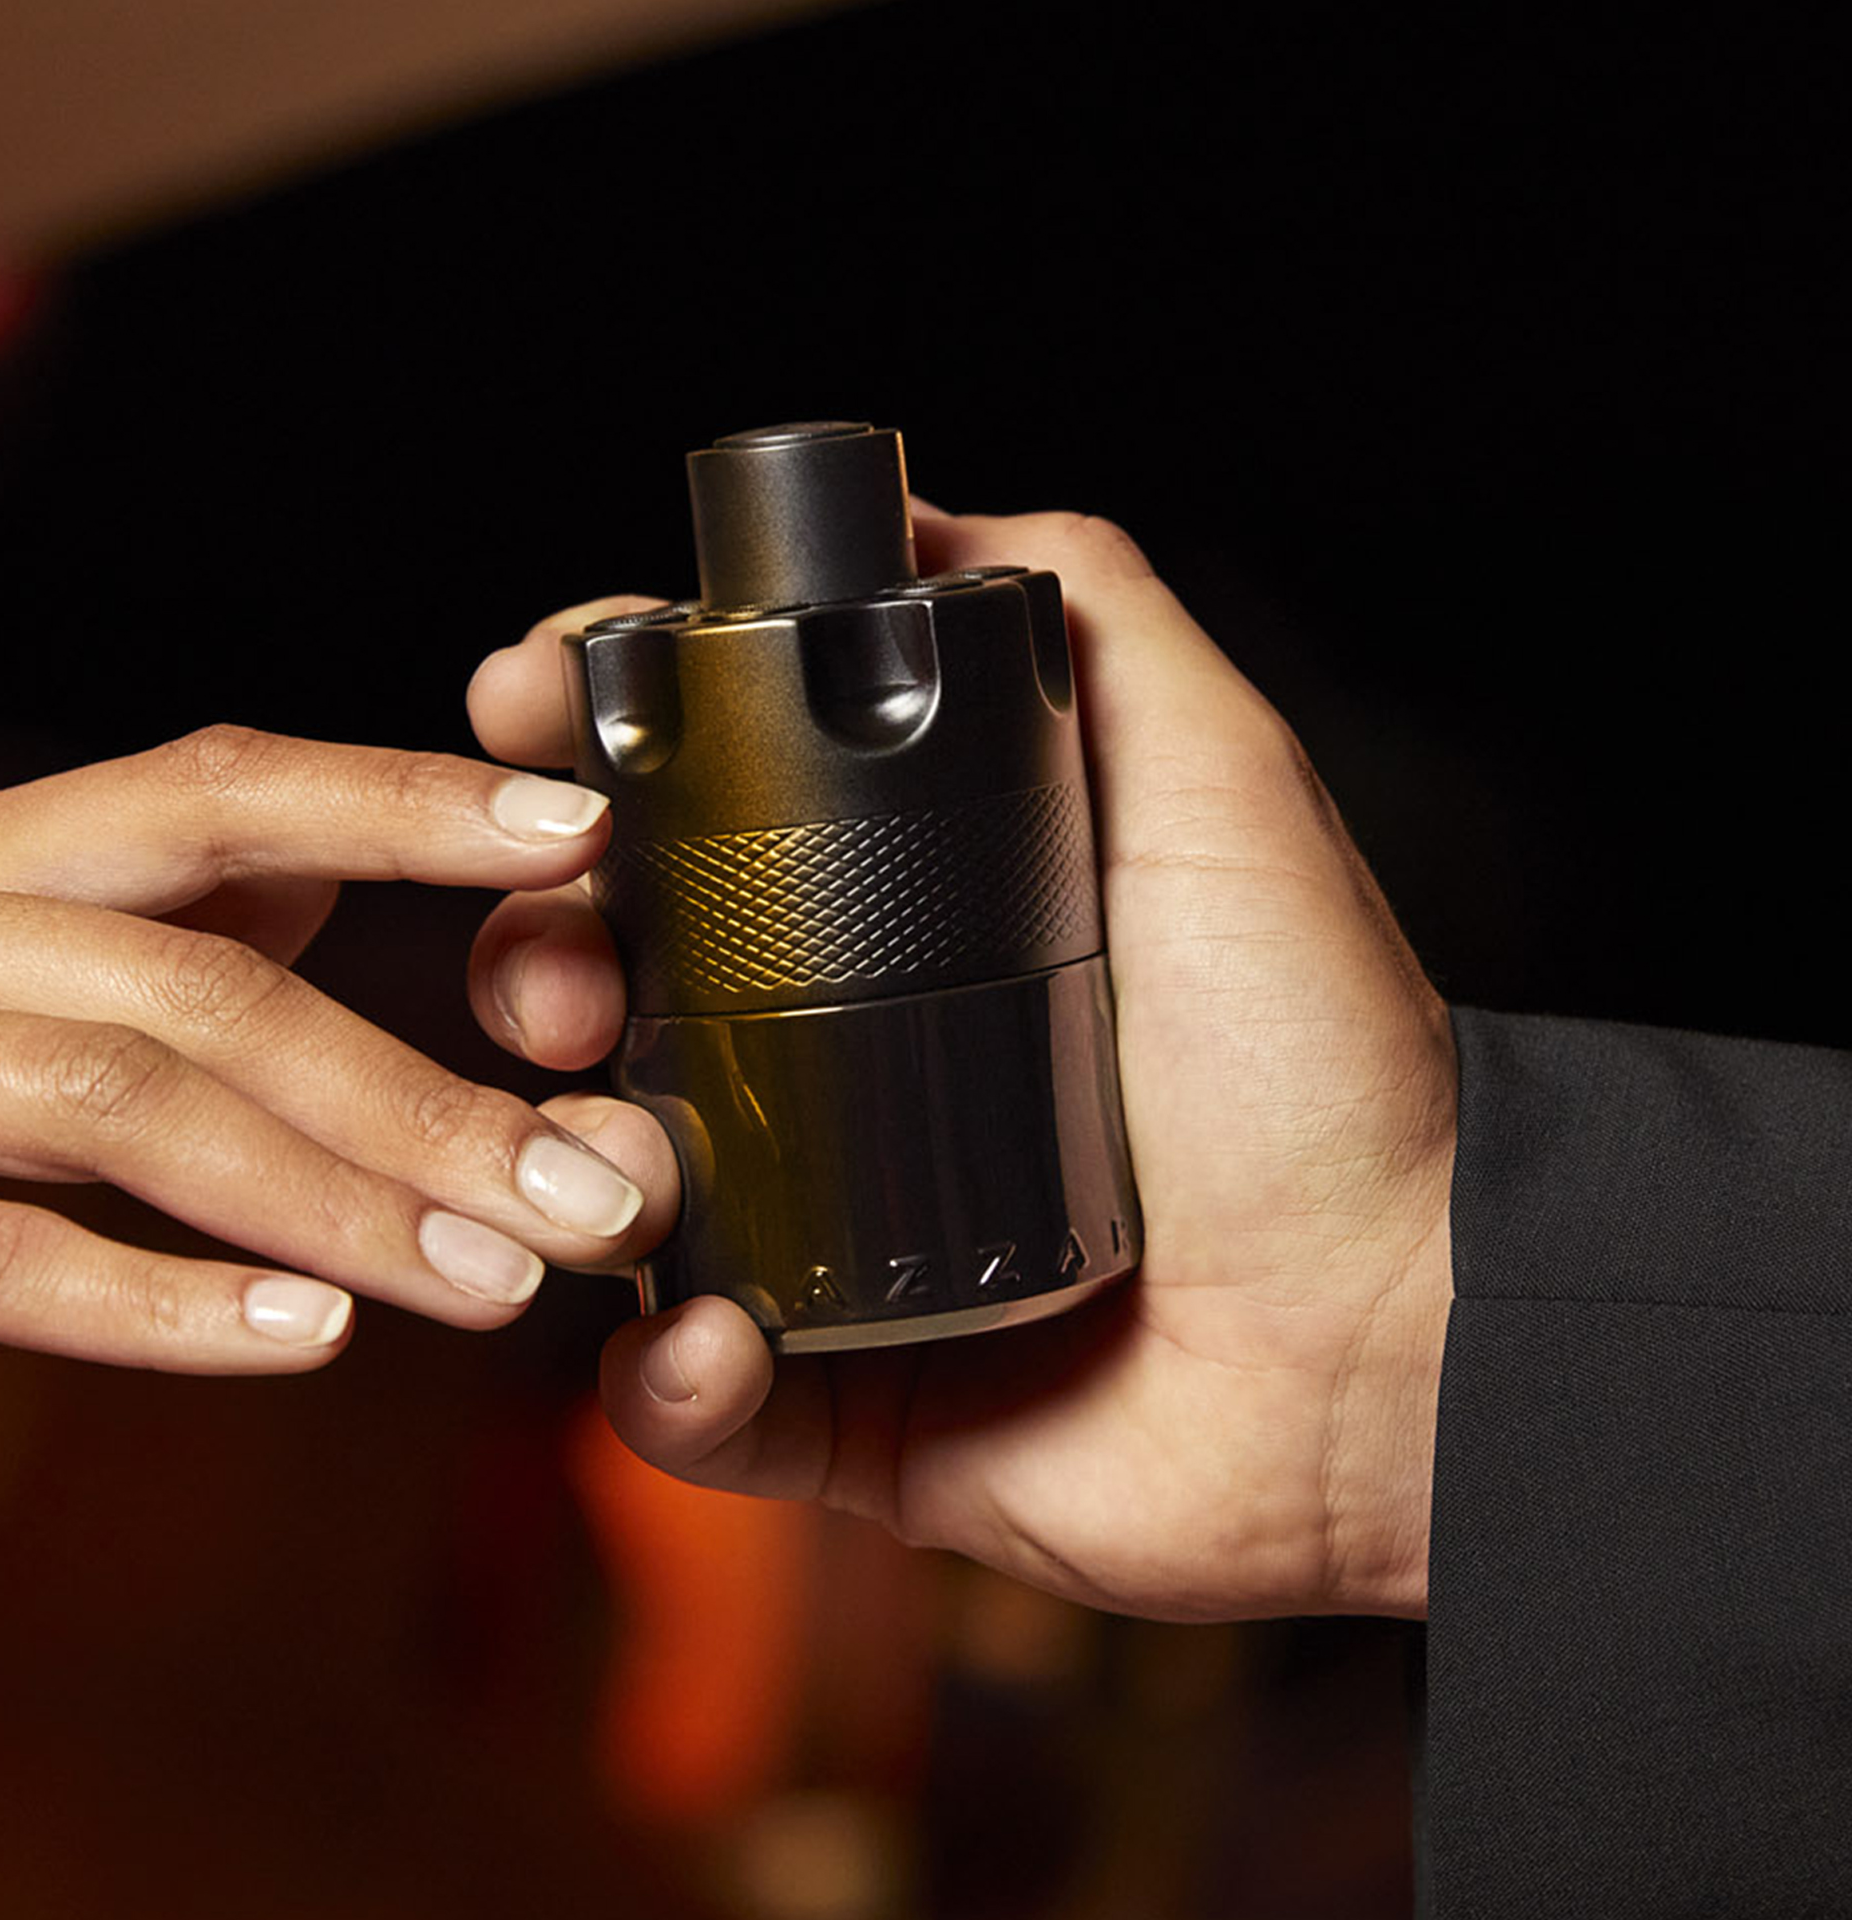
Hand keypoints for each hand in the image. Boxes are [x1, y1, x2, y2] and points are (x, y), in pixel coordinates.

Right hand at [0, 726, 676, 1371]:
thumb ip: (152, 899)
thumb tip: (339, 868)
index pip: (213, 787)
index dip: (399, 800)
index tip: (578, 835)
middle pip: (206, 985)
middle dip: (423, 1095)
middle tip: (602, 1188)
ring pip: (117, 1108)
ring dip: (333, 1200)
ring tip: (501, 1276)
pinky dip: (151, 1303)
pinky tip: (307, 1339)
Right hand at [469, 517, 1453, 1620]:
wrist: (1392, 1334)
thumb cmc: (1319, 1058)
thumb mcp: (1216, 781)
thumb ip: (1090, 623)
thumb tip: (928, 519)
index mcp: (911, 925)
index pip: (701, 819)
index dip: (592, 755)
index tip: (526, 706)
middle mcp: (853, 1065)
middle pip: (619, 986)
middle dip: (539, 953)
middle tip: (560, 971)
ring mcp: (837, 1234)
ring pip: (615, 1183)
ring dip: (563, 1157)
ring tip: (623, 1158)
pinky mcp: (844, 1401)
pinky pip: (688, 1393)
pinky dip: (662, 1372)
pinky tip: (699, 1332)